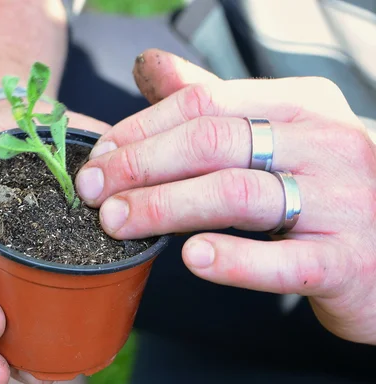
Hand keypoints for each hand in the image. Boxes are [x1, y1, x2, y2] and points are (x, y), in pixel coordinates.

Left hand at [76, 49, 375, 344]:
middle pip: (213, 142)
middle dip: (140, 166)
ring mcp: (341, 201)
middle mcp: (325, 142)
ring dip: (165, 207)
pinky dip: (234, 260)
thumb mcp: (276, 131)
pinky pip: (285, 261)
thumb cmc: (321, 186)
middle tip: (91, 191)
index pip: (204, 101)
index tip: (100, 157)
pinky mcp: (347, 261)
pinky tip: (193, 258)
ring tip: (116, 222)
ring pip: (239, 194)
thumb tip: (150, 65)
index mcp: (300, 104)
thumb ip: (214, 102)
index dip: (141, 130)